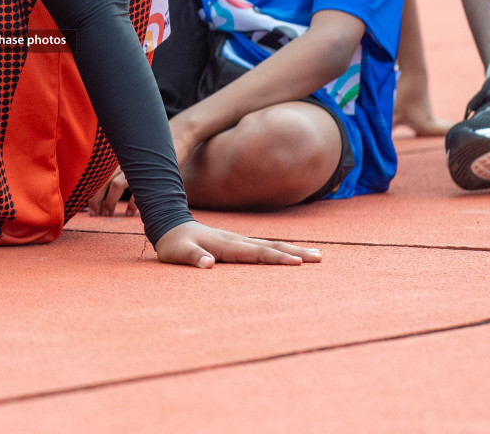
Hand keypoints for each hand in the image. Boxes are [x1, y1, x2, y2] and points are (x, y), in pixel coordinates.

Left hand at [87, 115, 208, 215]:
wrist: (176, 136)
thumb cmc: (149, 150)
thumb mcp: (131, 154)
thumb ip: (118, 166)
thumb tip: (102, 185)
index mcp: (116, 154)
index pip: (95, 172)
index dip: (90, 190)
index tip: (86, 205)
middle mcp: (123, 158)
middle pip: (102, 180)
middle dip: (95, 199)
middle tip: (94, 214)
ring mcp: (136, 166)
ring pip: (116, 185)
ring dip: (110, 202)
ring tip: (108, 214)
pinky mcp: (150, 172)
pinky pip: (137, 191)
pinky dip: (132, 203)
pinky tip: (129, 213)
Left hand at [154, 220, 320, 267]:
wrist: (170, 226)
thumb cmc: (174, 244)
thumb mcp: (178, 253)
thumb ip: (192, 257)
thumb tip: (208, 263)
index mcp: (227, 246)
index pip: (257, 253)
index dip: (277, 258)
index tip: (298, 263)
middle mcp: (237, 241)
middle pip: (272, 246)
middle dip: (296, 252)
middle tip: (320, 258)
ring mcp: (239, 241)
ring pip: (271, 245)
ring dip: (294, 249)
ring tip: (316, 255)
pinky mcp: (238, 244)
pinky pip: (264, 247)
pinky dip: (281, 250)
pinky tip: (291, 254)